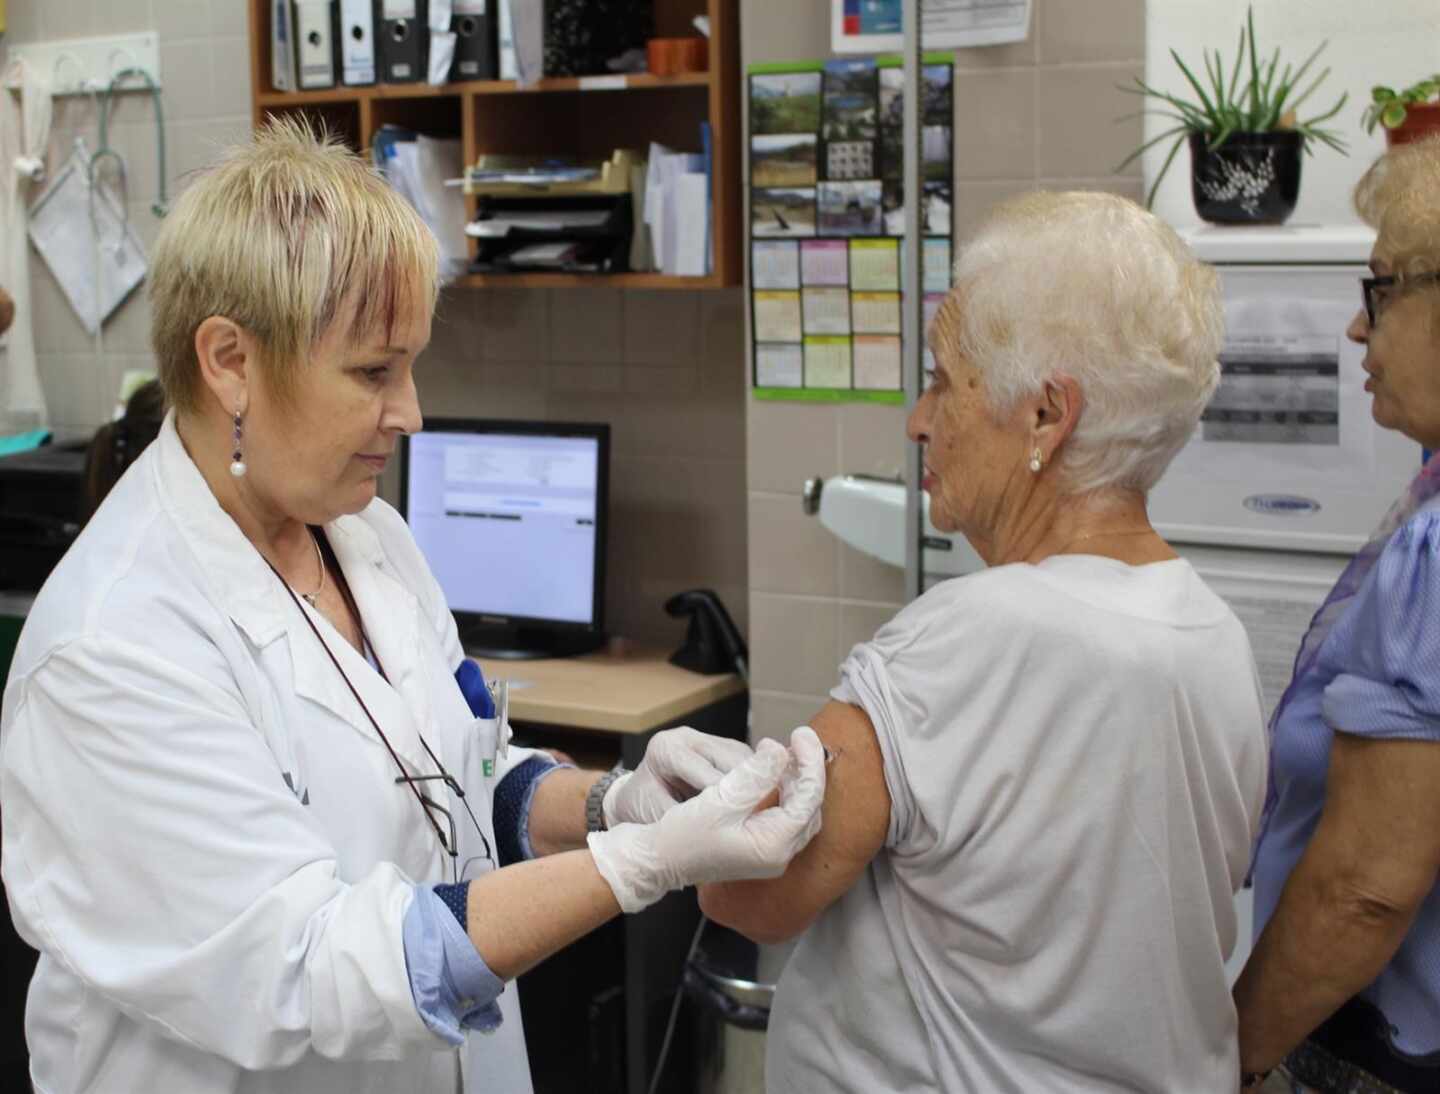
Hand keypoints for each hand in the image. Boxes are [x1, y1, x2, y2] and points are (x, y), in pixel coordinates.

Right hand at [588, 729, 826, 913]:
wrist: (655, 862)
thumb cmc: (680, 835)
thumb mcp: (718, 798)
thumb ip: (754, 774)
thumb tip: (781, 750)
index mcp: (772, 845)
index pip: (808, 797)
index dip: (809, 760)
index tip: (800, 732)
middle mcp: (778, 855)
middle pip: (810, 806)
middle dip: (807, 770)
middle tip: (798, 739)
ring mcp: (769, 855)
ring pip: (799, 811)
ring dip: (796, 780)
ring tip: (786, 752)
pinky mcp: (759, 850)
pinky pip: (785, 817)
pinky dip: (784, 793)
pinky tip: (772, 773)